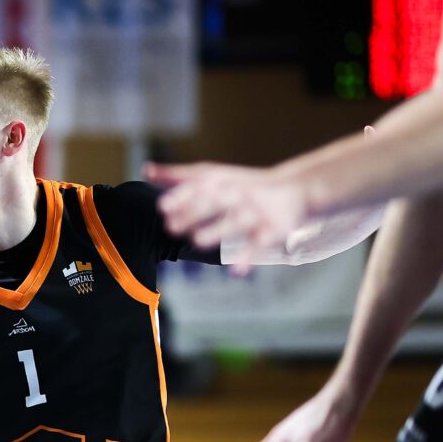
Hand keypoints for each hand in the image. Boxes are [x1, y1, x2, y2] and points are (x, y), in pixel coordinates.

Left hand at [146, 161, 309, 263]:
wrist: (296, 189)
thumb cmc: (243, 185)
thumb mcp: (213, 177)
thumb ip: (178, 176)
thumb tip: (146, 170)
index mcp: (222, 182)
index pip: (200, 186)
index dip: (181, 196)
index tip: (162, 207)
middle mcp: (238, 194)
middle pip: (215, 202)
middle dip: (194, 213)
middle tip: (171, 227)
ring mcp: (256, 211)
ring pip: (235, 221)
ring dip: (217, 231)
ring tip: (198, 242)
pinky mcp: (272, 229)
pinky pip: (260, 244)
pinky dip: (248, 258)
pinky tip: (236, 272)